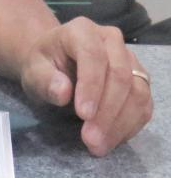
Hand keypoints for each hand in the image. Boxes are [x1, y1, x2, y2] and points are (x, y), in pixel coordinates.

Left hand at [19, 17, 152, 155]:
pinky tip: (111, 139)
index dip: (91, 86)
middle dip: (107, 112)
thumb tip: (63, 92)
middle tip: (90, 140)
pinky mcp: (140, 80)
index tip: (83, 115)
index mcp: (82, 30)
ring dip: (120, 123)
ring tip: (98, 146)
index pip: (93, 56)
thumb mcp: (33, 71)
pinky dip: (130, 125)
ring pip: (137, 92)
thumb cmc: (43, 66)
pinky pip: (144, 105)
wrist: (55, 64)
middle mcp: (110, 40)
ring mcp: (130, 59)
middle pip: (120, 75)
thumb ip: (45, 80)